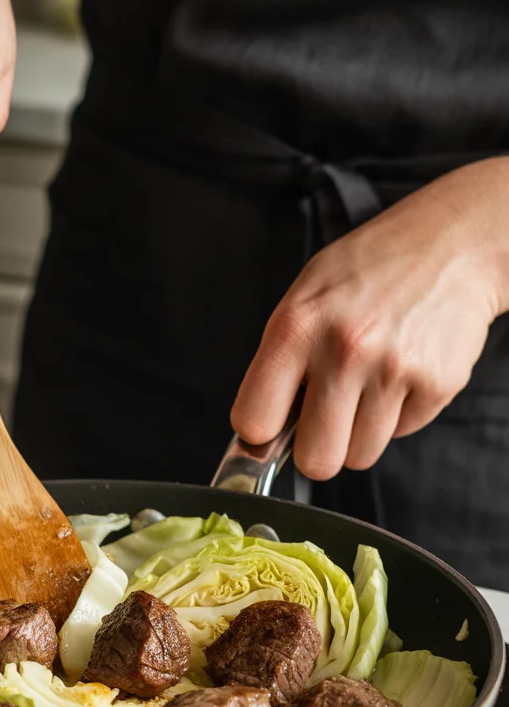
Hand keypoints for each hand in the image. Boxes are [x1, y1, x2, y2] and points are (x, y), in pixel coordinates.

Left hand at [231, 160, 508, 479]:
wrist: (452, 244)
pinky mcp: (437, 384)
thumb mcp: (303, 297)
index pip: (255, 422)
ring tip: (366, 384)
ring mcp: (394, 370)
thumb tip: (262, 429)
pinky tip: (399, 372)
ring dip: (359, 431)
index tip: (271, 424)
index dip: (261, 431)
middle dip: (316, 448)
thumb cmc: (369, 270)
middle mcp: (344, 350)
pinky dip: (398, 414)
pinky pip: (401, 434)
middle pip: (315, 462)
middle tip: (324, 419)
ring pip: (360, 456)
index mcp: (297, 327)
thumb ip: (278, 361)